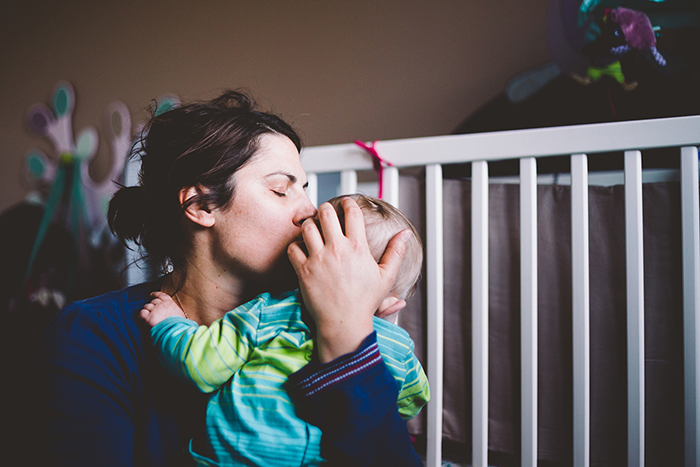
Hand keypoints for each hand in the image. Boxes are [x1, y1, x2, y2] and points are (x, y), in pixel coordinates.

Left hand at [139, 291, 185, 327]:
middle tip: (152, 310)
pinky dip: (142, 315)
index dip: (155, 294)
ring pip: (147, 306)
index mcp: (169, 303)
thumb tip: (173, 312)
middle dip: (152, 305)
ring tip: (148, 315)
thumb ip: (174, 310)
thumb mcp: (180, 314)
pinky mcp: (148, 318)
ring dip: (147, 310)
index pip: (161, 295)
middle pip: (153, 301)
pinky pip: (142, 313)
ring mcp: (154, 310)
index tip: (152, 294)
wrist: (176, 330)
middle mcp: (161, 304)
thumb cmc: (179, 324)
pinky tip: (143, 317)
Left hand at [287, 197, 410, 361]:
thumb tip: (406, 234)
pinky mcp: (303, 271)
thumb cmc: (365, 302)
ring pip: (307, 227)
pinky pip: (293, 248)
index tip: (346, 204)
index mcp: (358, 247)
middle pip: (325, 212)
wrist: (344, 323)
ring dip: (310, 225)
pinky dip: (296, 246)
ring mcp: (318, 259)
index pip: (351, 212)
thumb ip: (396, 252)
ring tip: (314, 229)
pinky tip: (303, 249)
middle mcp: (337, 249)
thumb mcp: (386, 276)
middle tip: (327, 214)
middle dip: (326, 209)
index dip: (348, 203)